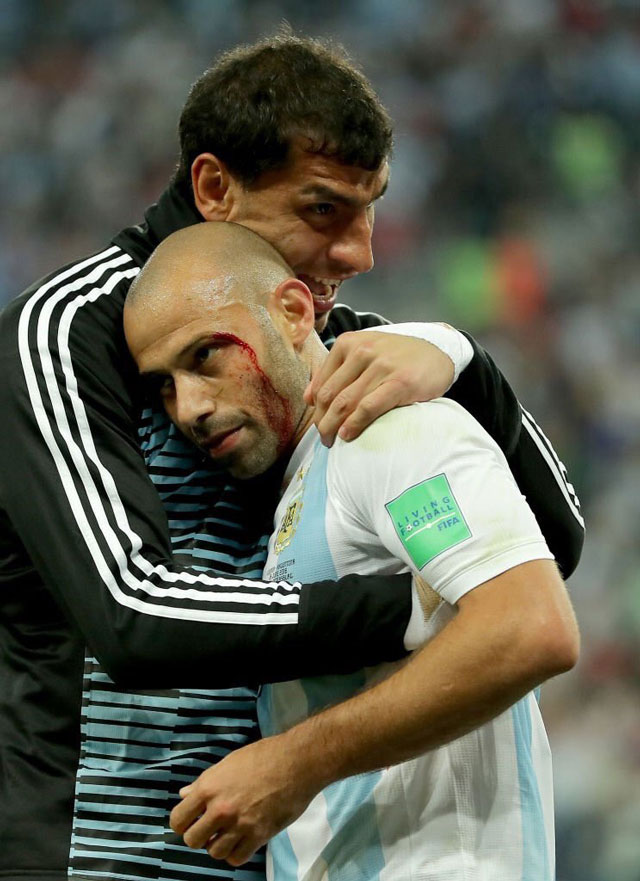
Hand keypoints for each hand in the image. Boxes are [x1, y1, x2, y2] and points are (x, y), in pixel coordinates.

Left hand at [169, 733, 318, 866]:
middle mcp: (220, 809)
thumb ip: (204, 782)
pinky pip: (236, 858)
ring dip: (218, 845)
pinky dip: (236, 853)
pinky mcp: (259, 836)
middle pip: (193, 840)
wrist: (296, 762)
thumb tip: (184, 794)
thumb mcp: (228, 763)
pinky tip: (241, 841)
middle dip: (199, 836)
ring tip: (227, 834)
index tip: (191, 821)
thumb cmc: (263, 756)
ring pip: (214, 852)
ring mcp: (239, 825)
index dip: (182, 823)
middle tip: (210, 828)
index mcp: (209, 787)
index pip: (178, 819)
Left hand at [305, 332, 454, 445]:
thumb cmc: (397, 358)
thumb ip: (337, 371)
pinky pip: (368, 407)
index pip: (321, 383)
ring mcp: (381, 366)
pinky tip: (348, 435)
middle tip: (323, 438)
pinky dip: (354, 424)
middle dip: (321, 421)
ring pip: (345, 402)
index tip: (318, 424)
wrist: (438, 352)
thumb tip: (308, 398)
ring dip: (333, 427)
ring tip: (332, 441)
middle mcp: (362, 351)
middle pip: (330, 395)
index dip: (315, 409)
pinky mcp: (399, 382)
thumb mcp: (364, 353)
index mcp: (348, 343)